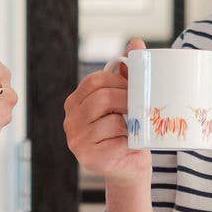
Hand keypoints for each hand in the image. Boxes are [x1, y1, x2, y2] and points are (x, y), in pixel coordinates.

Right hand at [64, 37, 150, 186]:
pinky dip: (129, 139)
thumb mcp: (127, 101)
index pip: (93, 81)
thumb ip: (128, 74)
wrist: (130, 169)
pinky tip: (130, 144)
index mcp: (75, 103)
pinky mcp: (88, 157)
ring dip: (129, 121)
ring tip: (136, 127)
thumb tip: (136, 42)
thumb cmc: (128, 134)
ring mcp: (76, 140)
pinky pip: (115, 139)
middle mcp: (70, 121)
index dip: (118, 81)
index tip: (135, 88)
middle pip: (101, 97)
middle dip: (127, 99)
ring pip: (110, 118)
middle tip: (142, 106)